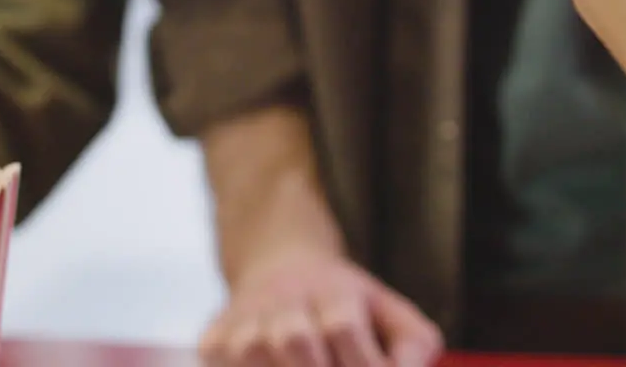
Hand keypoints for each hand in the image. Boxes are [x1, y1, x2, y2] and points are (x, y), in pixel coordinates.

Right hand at [199, 245, 441, 366]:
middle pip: (295, 341)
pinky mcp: (213, 338)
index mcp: (334, 290)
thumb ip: (412, 349)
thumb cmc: (347, 308)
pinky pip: (219, 362)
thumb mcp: (390, 315)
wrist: (282, 268)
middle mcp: (284, 297)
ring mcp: (244, 317)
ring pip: (251, 352)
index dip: (363, 364)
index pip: (344, 328)